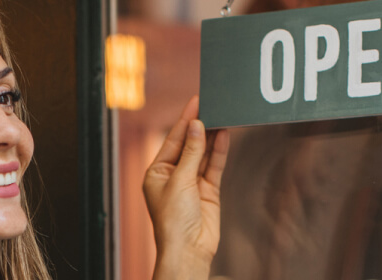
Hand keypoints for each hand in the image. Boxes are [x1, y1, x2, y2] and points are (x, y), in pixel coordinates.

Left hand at [143, 96, 230, 279]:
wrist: (189, 249)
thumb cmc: (173, 220)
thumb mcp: (180, 180)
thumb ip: (192, 152)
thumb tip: (197, 126)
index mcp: (156, 172)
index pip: (172, 140)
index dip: (184, 120)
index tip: (196, 102)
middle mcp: (173, 176)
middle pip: (189, 145)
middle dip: (199, 126)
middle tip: (212, 104)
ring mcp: (192, 183)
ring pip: (203, 154)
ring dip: (212, 136)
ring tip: (221, 115)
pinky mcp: (208, 191)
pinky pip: (214, 166)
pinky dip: (220, 151)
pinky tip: (225, 135)